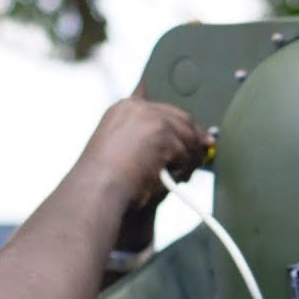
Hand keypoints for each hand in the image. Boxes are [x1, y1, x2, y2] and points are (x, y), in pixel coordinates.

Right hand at [74, 83, 211, 213]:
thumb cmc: (106, 182)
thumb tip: (180, 144)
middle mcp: (137, 108)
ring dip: (190, 159)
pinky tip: (174, 180)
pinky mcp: (163, 134)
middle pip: (181, 117)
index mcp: (124, 109)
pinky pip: (186, 153)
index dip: (179, 123)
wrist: (97, 190)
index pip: (161, 108)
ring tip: (183, 176)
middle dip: (194, 138)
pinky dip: (185, 169)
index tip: (194, 132)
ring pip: (187, 136)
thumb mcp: (124, 153)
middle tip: (200, 156)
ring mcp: (150, 118)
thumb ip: (147, 142)